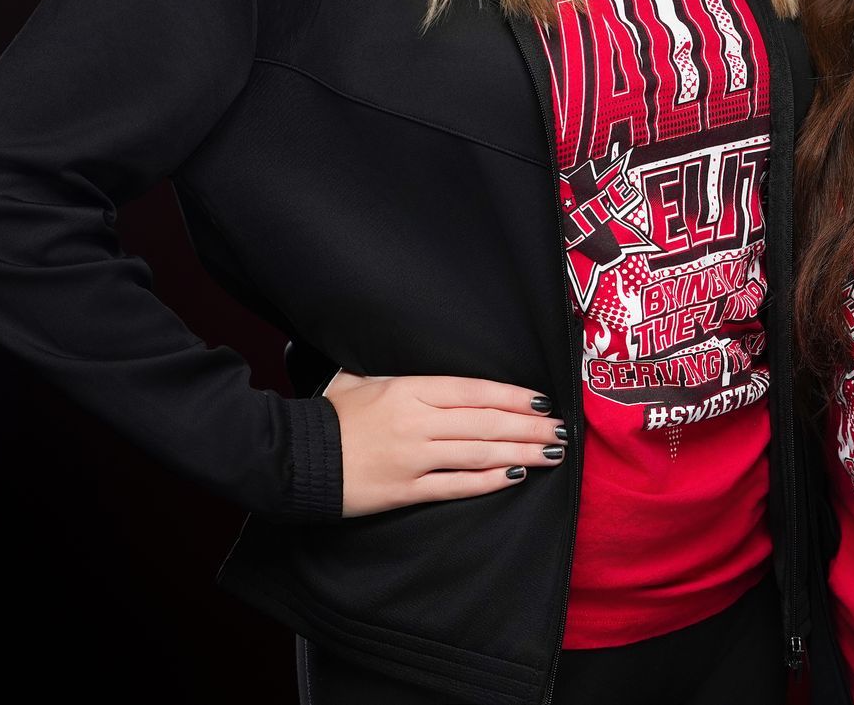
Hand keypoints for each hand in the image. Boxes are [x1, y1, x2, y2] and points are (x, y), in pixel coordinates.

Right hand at [323, 370, 567, 516]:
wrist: (292, 459)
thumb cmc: (328, 417)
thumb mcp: (359, 380)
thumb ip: (396, 374)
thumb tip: (418, 363)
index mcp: (409, 390)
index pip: (475, 390)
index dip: (513, 396)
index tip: (542, 400)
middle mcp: (417, 421)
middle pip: (486, 422)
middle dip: (529, 425)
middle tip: (560, 429)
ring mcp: (412, 457)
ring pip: (479, 453)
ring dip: (520, 452)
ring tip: (550, 453)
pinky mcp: (404, 490)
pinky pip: (455, 485)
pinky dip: (488, 481)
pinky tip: (514, 477)